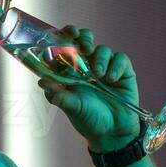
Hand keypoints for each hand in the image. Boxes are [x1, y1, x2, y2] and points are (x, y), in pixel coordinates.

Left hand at [38, 24, 140, 151]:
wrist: (111, 133)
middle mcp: (88, 66)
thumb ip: (57, 95)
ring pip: (103, 49)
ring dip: (100, 58)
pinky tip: (112, 79)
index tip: (67, 33)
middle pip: (86, 40)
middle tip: (85, 47)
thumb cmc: (88, 120)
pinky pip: (120, 59)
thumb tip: (42, 81)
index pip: (68, 46)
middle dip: (84, 39)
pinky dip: (115, 66)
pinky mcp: (123, 72)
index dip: (67, 35)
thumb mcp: (71, 108)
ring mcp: (106, 68)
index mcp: (73, 71)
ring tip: (98, 75)